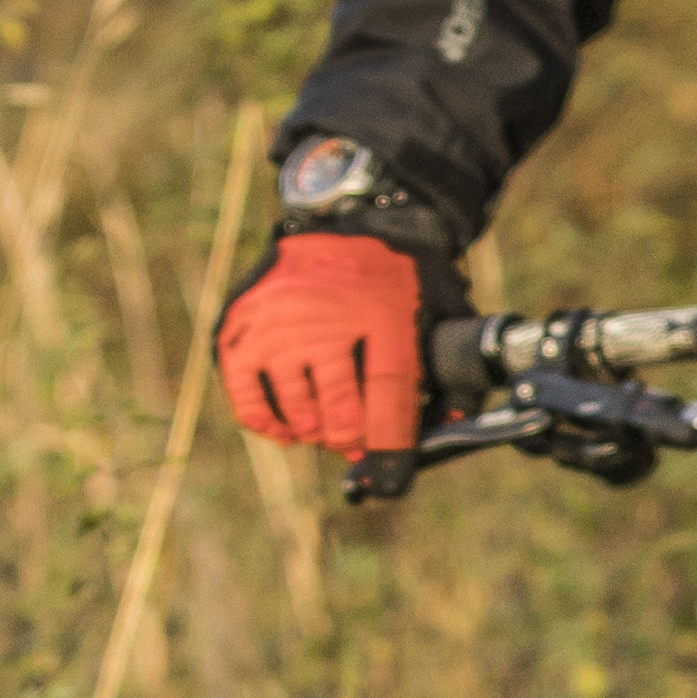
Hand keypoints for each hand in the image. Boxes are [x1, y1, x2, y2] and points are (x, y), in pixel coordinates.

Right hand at [214, 228, 446, 455]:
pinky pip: (249, 400)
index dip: (391, 441)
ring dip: (318, 432)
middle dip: (356, 441)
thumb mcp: (438, 306)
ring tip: (329, 427)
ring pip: (300, 411)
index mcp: (381, 313)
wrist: (341, 223)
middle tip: (360, 444)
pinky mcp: (240, 331)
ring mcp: (277, 327)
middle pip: (341, 413)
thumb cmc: (394, 276)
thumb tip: (456, 422)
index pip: (388, 392)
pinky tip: (288, 428)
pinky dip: (269, 423)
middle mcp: (324, 320)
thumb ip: (452, 363)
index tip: (392, 474)